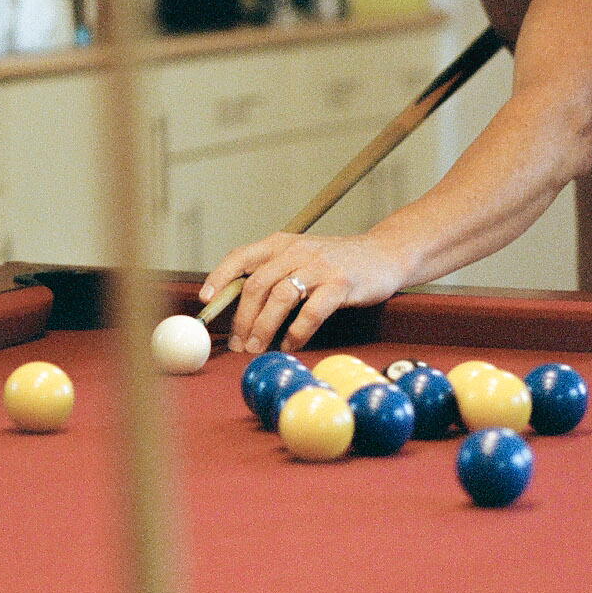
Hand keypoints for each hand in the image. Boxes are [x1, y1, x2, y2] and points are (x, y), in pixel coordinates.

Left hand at [202, 230, 413, 356]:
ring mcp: (320, 266)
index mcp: (282, 244)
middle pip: (257, 284)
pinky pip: (312, 311)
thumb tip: (239, 307)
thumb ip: (274, 275)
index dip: (219, 278)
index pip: (241, 256)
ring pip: (280, 297)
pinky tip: (291, 344)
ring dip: (264, 328)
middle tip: (237, 344)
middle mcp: (297, 251)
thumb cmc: (338, 263)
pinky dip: (297, 332)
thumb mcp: (302, 259)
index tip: (205, 301)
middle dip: (242, 318)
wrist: (385, 254)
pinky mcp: (341, 283)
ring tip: (257, 348)